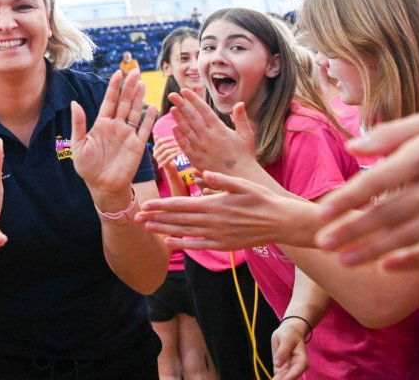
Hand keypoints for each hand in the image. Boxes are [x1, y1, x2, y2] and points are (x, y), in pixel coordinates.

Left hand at [71, 70, 156, 211]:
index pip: (109, 101)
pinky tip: (152, 106)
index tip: (118, 73)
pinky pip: (145, 129)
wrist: (102, 187)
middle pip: (124, 102)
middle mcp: (116, 126)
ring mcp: (128, 134)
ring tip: (142, 83)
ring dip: (139, 98)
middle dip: (129, 87)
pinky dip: (149, 118)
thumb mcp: (78, 145)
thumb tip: (74, 103)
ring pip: (135, 112)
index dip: (114, 87)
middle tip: (136, 71)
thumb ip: (78, 124)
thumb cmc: (88, 167)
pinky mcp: (138, 145)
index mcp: (101, 124)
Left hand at [136, 171, 319, 248]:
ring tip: (147, 227)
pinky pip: (198, 245)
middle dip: (157, 218)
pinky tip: (170, 242)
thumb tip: (205, 173)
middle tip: (137, 216)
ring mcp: (217, 235)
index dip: (162, 206)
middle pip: (179, 219)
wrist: (280, 222)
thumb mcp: (242, 184)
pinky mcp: (223, 244)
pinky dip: (183, 244)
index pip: (182, 205)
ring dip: (165, 230)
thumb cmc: (261, 199)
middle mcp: (213, 221)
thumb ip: (222, 180)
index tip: (146, 205)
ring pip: (185, 232)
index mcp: (215, 204)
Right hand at [153, 136, 182, 170]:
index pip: (159, 141)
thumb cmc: (167, 155)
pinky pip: (170, 158)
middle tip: (179, 142)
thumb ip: (160, 142)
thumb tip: (155, 135)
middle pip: (163, 146)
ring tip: (181, 147)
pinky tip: (180, 152)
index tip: (174, 137)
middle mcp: (155, 154)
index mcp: (154, 148)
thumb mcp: (163, 148)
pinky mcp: (163, 164)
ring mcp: (158, 159)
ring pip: (167, 152)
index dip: (167, 139)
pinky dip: (176, 154)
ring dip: (175, 148)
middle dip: (172, 143)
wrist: (168, 167)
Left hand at [169, 88, 256, 174]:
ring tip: (172, 108)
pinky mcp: (196, 159)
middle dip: (181, 104)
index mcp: (220, 130)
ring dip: (178, 118)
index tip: (185, 91)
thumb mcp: (247, 135)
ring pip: (186, 130)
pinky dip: (179, 136)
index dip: (193, 99)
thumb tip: (240, 103)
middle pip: (192, 118)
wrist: (239, 177)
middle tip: (172, 94)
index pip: (203, 110)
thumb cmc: (245, 155)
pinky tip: (174, 128)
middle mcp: (208, 137)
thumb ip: (241, 119)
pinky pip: (185, 146)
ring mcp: (201, 148)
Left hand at [272, 319, 309, 379]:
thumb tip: (277, 364)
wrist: (289, 331)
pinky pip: (279, 375)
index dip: (291, 376)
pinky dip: (275, 378)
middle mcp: (297, 366)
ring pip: (284, 377)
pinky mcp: (283, 367)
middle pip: (291, 376)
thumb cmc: (290, 333)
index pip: (298, 369)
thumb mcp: (286, 339)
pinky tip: (271, 379)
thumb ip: (282, 351)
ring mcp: (290, 368)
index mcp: (302, 358)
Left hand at [316, 114, 418, 271]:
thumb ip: (390, 135)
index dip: (349, 198)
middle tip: (323, 243)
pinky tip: (386, 267)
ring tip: (344, 260)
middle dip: (354, 230)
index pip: (379, 178)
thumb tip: (351, 147)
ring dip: (375, 249)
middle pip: (391, 211)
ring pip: (411, 233)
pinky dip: (414, 259)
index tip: (322, 214)